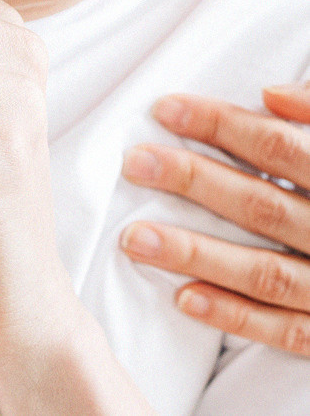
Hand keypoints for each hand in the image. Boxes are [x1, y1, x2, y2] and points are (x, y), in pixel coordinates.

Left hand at [120, 87, 309, 355]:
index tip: (164, 108)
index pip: (281, 148)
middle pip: (263, 207)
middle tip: (135, 164)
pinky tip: (185, 297)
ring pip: (266, 272)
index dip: (222, 125)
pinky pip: (289, 330)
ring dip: (196, 254)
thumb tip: (271, 94)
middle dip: (194, 182)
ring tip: (135, 237)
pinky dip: (236, 315)